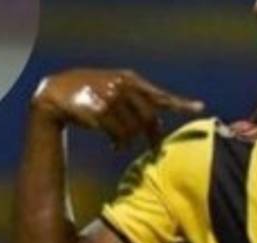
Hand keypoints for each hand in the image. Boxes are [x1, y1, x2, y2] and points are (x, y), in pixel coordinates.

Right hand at [30, 69, 204, 148]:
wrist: (56, 93)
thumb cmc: (88, 94)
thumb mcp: (113, 89)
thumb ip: (135, 101)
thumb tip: (157, 124)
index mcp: (129, 79)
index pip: (159, 94)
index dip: (180, 103)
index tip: (200, 108)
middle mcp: (123, 86)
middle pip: (150, 117)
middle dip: (152, 135)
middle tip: (154, 148)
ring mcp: (112, 98)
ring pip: (134, 129)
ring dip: (129, 141)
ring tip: (120, 144)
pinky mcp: (101, 111)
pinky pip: (120, 135)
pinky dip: (119, 144)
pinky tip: (113, 145)